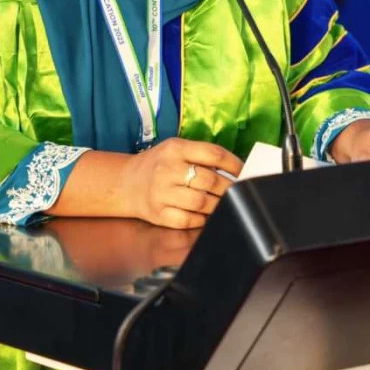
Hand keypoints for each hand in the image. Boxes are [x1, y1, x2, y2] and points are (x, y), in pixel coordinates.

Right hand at [118, 138, 243, 228]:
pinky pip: (188, 220)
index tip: (244, 171)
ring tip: (224, 203)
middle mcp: (167, 169)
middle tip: (237, 191)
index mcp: (175, 149)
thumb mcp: (176, 149)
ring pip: (201, 202)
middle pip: (210, 180)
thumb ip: (201, 155)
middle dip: (229, 188)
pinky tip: (206, 215)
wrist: (125, 183)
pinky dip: (202, 220)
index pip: (213, 154)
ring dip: (218, 205)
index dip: (234, 164)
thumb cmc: (158, 164)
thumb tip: (235, 170)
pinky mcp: (158, 214)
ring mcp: (162, 193)